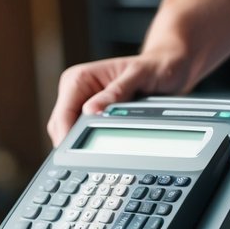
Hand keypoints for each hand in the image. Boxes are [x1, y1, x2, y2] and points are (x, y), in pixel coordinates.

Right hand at [47, 54, 191, 145]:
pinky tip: (103, 150)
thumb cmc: (154, 67)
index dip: (66, 136)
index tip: (74, 155)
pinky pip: (84, 133)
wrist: (168, 67)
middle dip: (72, 144)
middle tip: (90, 161)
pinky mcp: (93, 114)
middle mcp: (77, 90)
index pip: (62, 114)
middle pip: (62, 127)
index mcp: (79, 78)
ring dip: (81, 144)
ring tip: (99, 155)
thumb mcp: (137, 76)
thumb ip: (115, 93)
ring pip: (70, 133)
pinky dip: (91, 143)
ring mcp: (84, 104)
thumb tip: (91, 110)